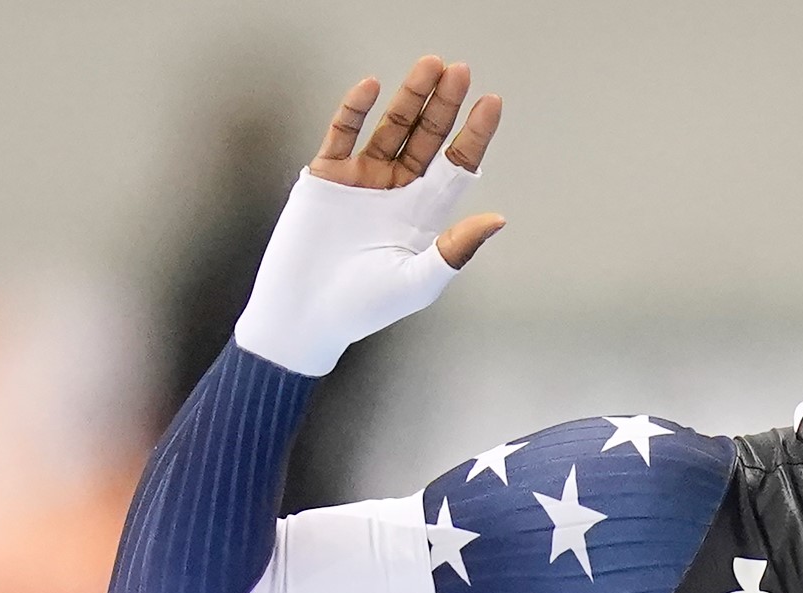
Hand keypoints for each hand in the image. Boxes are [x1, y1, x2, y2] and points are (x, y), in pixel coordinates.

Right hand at [233, 56, 507, 375]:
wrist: (305, 315)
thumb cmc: (363, 306)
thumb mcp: (418, 281)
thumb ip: (455, 249)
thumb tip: (497, 220)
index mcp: (424, 213)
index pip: (456, 165)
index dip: (474, 134)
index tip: (492, 102)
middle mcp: (397, 190)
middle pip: (427, 137)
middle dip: (444, 104)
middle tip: (460, 71)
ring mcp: (361, 179)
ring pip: (391, 127)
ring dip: (409, 97)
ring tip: (430, 67)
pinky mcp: (326, 176)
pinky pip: (342, 134)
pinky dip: (355, 110)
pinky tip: (372, 87)